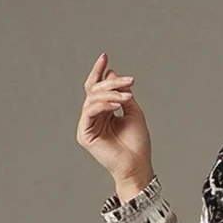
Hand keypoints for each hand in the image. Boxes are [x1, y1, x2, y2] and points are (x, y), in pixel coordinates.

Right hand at [76, 52, 152, 186]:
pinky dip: (103, 105)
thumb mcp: (133, 111)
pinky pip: (89, 111)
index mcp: (104, 111)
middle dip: (111, 83)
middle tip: (129, 81)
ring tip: (127, 97)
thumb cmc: (137, 143)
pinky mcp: (84, 134)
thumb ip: (122, 93)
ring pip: (92, 99)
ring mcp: (87, 125)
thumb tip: (112, 74)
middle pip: (94, 90)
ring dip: (111, 94)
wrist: (137, 165)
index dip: (99, 71)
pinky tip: (117, 105)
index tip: (104, 56)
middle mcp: (94, 116)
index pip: (97, 87)